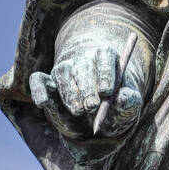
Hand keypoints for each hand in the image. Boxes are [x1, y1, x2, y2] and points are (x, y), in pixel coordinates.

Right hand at [28, 16, 152, 146]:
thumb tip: (122, 98)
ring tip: (79, 111)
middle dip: (87, 87)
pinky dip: (38, 90)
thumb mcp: (129, 106)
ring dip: (70, 93)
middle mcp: (84, 59)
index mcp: (106, 57)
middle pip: (83, 66)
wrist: (100, 114)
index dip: (105, 72)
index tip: (107, 92)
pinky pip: (38, 80)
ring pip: (62, 73)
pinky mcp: (48, 82)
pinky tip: (43, 102)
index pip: (105, 55)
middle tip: (92, 106)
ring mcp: (64, 69)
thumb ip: (130, 101)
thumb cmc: (117, 105)